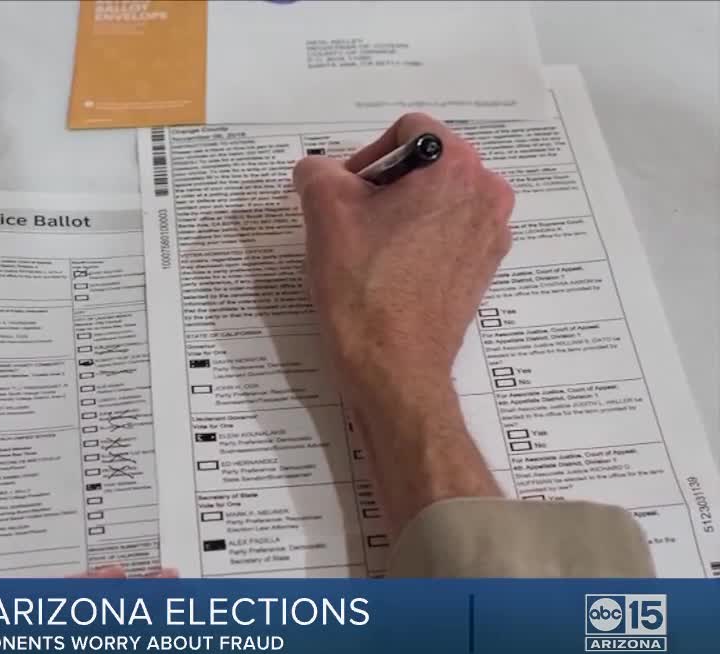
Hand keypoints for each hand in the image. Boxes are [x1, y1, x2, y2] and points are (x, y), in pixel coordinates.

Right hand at [293, 113, 512, 534]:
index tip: (343, 194)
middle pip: (426, 164)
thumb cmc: (362, 286)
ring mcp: (491, 234)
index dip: (365, 155)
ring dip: (399, 212)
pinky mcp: (483, 269)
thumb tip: (317, 171)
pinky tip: (388, 271)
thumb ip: (317, 172)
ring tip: (366, 248)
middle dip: (383, 184)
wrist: (393, 368)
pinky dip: (417, 241)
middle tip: (349, 220)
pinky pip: (447, 234)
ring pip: (436, 200)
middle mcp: (487, 193)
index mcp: (457, 167)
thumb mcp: (324, 212)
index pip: (407, 131)